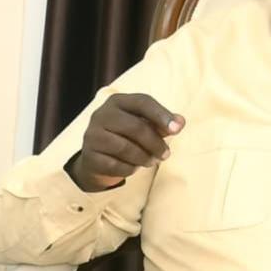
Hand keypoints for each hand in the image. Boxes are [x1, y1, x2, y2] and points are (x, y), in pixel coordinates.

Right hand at [65, 92, 184, 191]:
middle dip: (155, 143)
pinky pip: (116, 165)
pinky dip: (130, 169)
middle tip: (166, 155)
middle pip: (136, 127)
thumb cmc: (125, 136)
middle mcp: (101, 115)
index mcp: (117, 101)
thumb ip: (162, 123)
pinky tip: (134, 167)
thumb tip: (180, 122)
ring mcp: (92, 136)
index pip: (142, 102)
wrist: (96, 158)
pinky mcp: (90, 156)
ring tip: (152, 161)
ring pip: (126, 148)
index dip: (161, 114)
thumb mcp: (144, 125)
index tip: (178, 129)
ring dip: (145, 158)